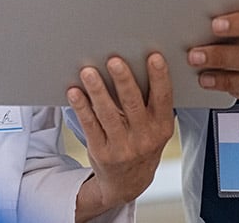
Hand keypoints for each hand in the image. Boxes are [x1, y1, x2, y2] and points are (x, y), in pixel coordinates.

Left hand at [70, 54, 174, 221]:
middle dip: (123, 80)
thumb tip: (136, 61)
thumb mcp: (156, 127)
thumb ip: (150, 101)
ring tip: (88, 72)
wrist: (128, 182)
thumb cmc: (142, 141)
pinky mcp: (101, 152)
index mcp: (162, 126)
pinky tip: (74, 92)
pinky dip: (81, 107)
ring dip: (97, 91)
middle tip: (114, 60)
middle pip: (132, 104)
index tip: (154, 57)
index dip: (160, 77)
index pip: (163, 98)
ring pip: (108, 114)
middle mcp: (144, 138)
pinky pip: (90, 126)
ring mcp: (122, 147)